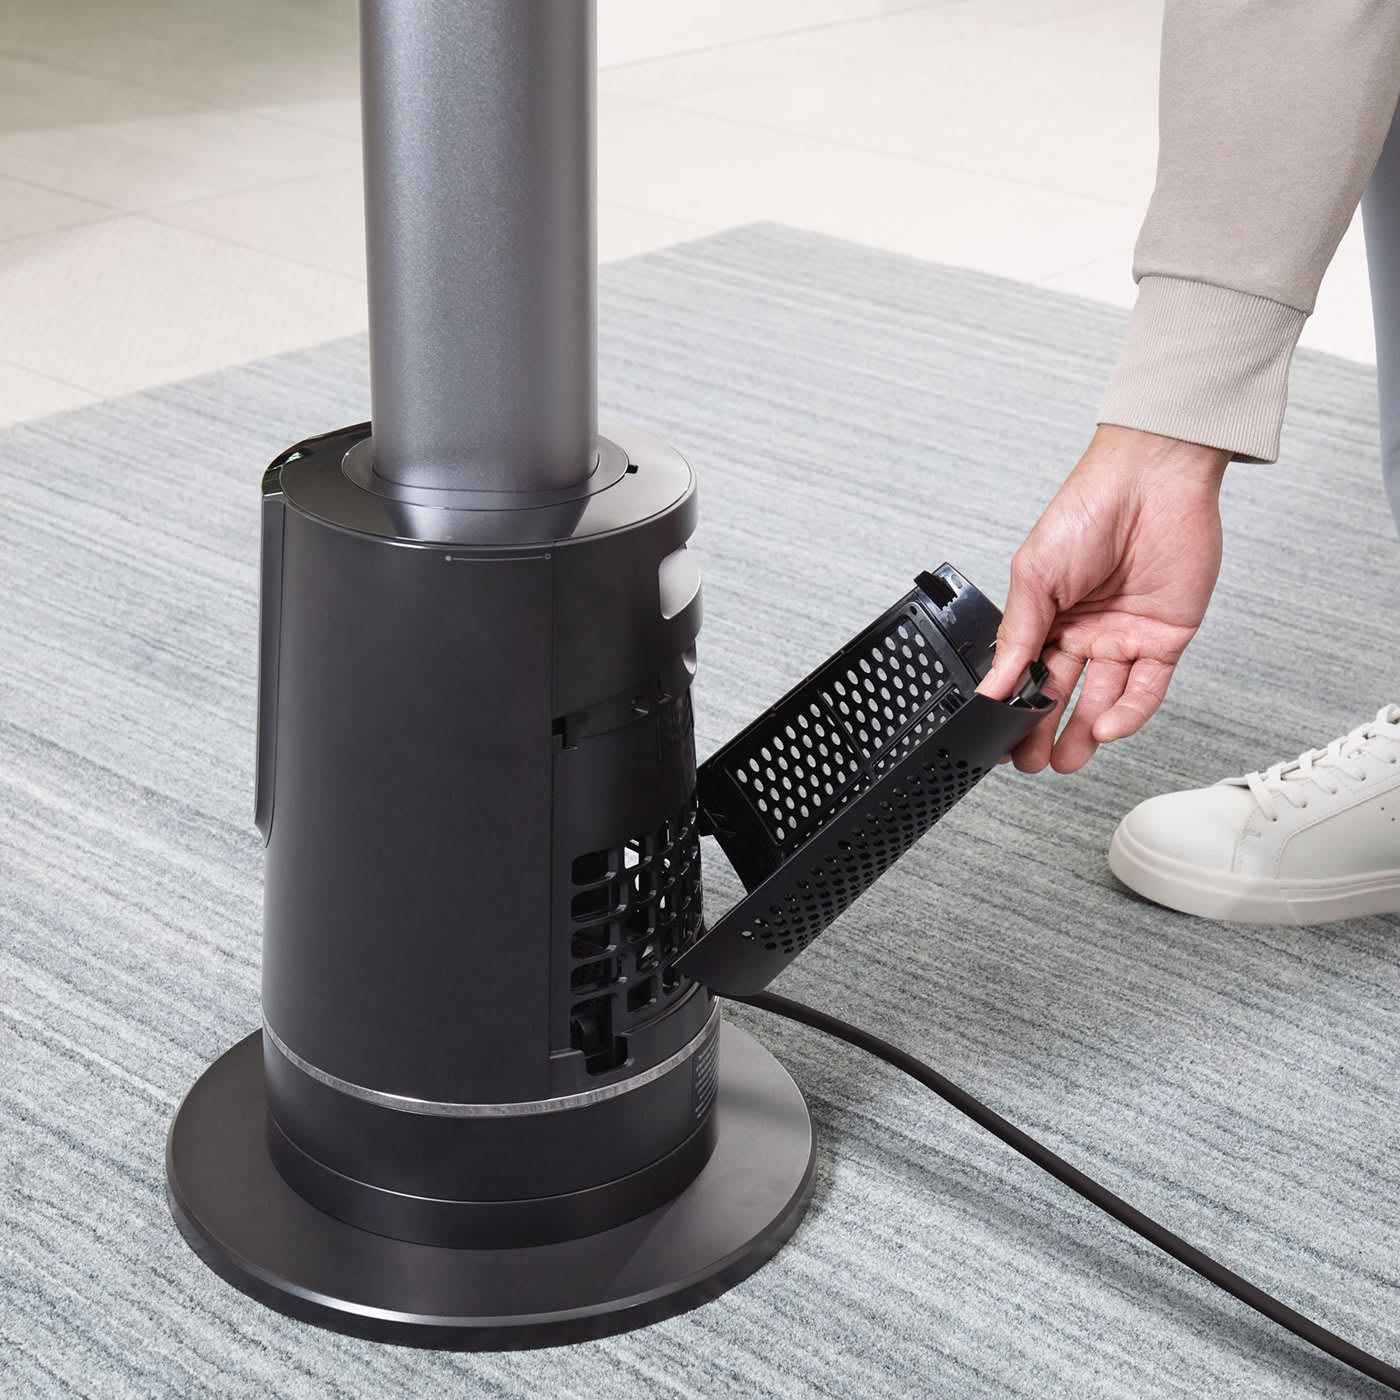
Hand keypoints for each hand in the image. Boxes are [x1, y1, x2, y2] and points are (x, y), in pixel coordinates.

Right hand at [977, 424, 1229, 772]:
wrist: (1152, 480)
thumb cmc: (1087, 509)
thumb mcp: (1034, 575)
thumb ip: (1018, 635)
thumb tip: (994, 686)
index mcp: (1047, 616)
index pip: (1026, 675)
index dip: (1014, 708)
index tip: (1000, 739)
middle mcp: (1085, 631)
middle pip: (1062, 695)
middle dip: (1044, 732)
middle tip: (1031, 761)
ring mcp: (1125, 637)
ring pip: (1103, 700)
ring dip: (1084, 734)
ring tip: (1064, 760)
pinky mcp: (1165, 639)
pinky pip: (1147, 687)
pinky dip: (1128, 712)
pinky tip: (1107, 727)